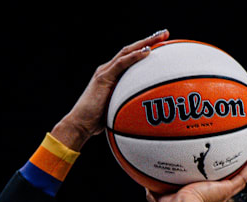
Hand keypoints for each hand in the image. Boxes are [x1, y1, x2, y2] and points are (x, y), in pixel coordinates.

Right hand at [51, 29, 169, 150]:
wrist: (80, 124)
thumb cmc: (97, 122)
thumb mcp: (117, 111)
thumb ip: (128, 107)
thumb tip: (144, 115)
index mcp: (111, 76)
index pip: (130, 58)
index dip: (145, 49)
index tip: (162, 44)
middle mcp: (107, 70)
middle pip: (130, 50)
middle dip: (149, 40)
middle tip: (165, 33)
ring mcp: (104, 72)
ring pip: (127, 52)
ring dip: (145, 43)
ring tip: (161, 36)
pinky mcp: (103, 77)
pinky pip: (121, 64)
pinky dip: (135, 56)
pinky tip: (147, 51)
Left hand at [146, 153, 246, 201]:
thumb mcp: (160, 196)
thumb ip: (153, 192)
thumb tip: (144, 187)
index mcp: (200, 198)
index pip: (207, 189)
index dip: (211, 182)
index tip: (211, 172)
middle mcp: (213, 196)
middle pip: (224, 184)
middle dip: (228, 173)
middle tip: (232, 161)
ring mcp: (222, 193)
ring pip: (237, 180)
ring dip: (244, 167)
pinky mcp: (227, 189)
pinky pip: (243, 177)